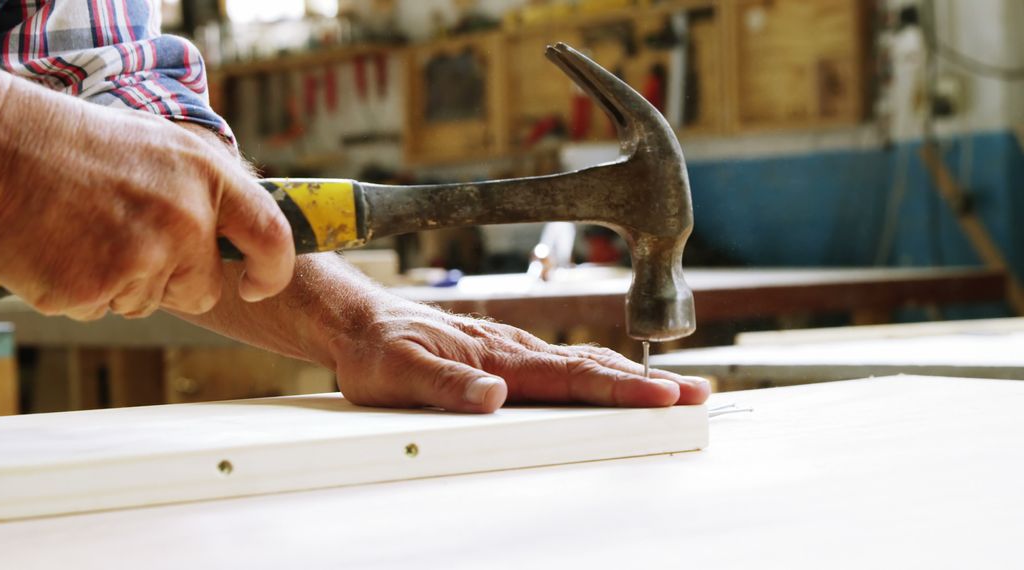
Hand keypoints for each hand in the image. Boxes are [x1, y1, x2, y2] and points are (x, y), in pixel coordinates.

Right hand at [0, 70, 293, 319]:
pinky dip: (80, 291)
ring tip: (86, 229)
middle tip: (127, 239)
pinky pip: (101, 311)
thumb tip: (244, 231)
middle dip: (173, 280)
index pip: (271, 237)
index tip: (257, 284)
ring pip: (147, 303)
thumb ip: (206, 190)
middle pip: (202, 290)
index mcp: (207, 177)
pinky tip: (61, 247)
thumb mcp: (164, 147)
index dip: (272, 271)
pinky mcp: (95, 288)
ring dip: (120, 281)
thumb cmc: (79, 145)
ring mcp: (141, 256)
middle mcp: (184, 218)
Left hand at [329, 299, 710, 412]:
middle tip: (697, 395)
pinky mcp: (508, 355)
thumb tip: (492, 396)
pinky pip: (565, 364)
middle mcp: (514, 350)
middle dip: (648, 383)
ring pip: (584, 363)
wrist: (361, 320)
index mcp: (499, 356)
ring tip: (674, 389)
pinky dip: (602, 372)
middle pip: (593, 367)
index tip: (662, 397)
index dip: (621, 389)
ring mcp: (514, 351)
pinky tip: (616, 380)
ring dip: (632, 377)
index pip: (571, 376)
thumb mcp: (398, 373)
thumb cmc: (378, 348)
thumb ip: (445, 384)